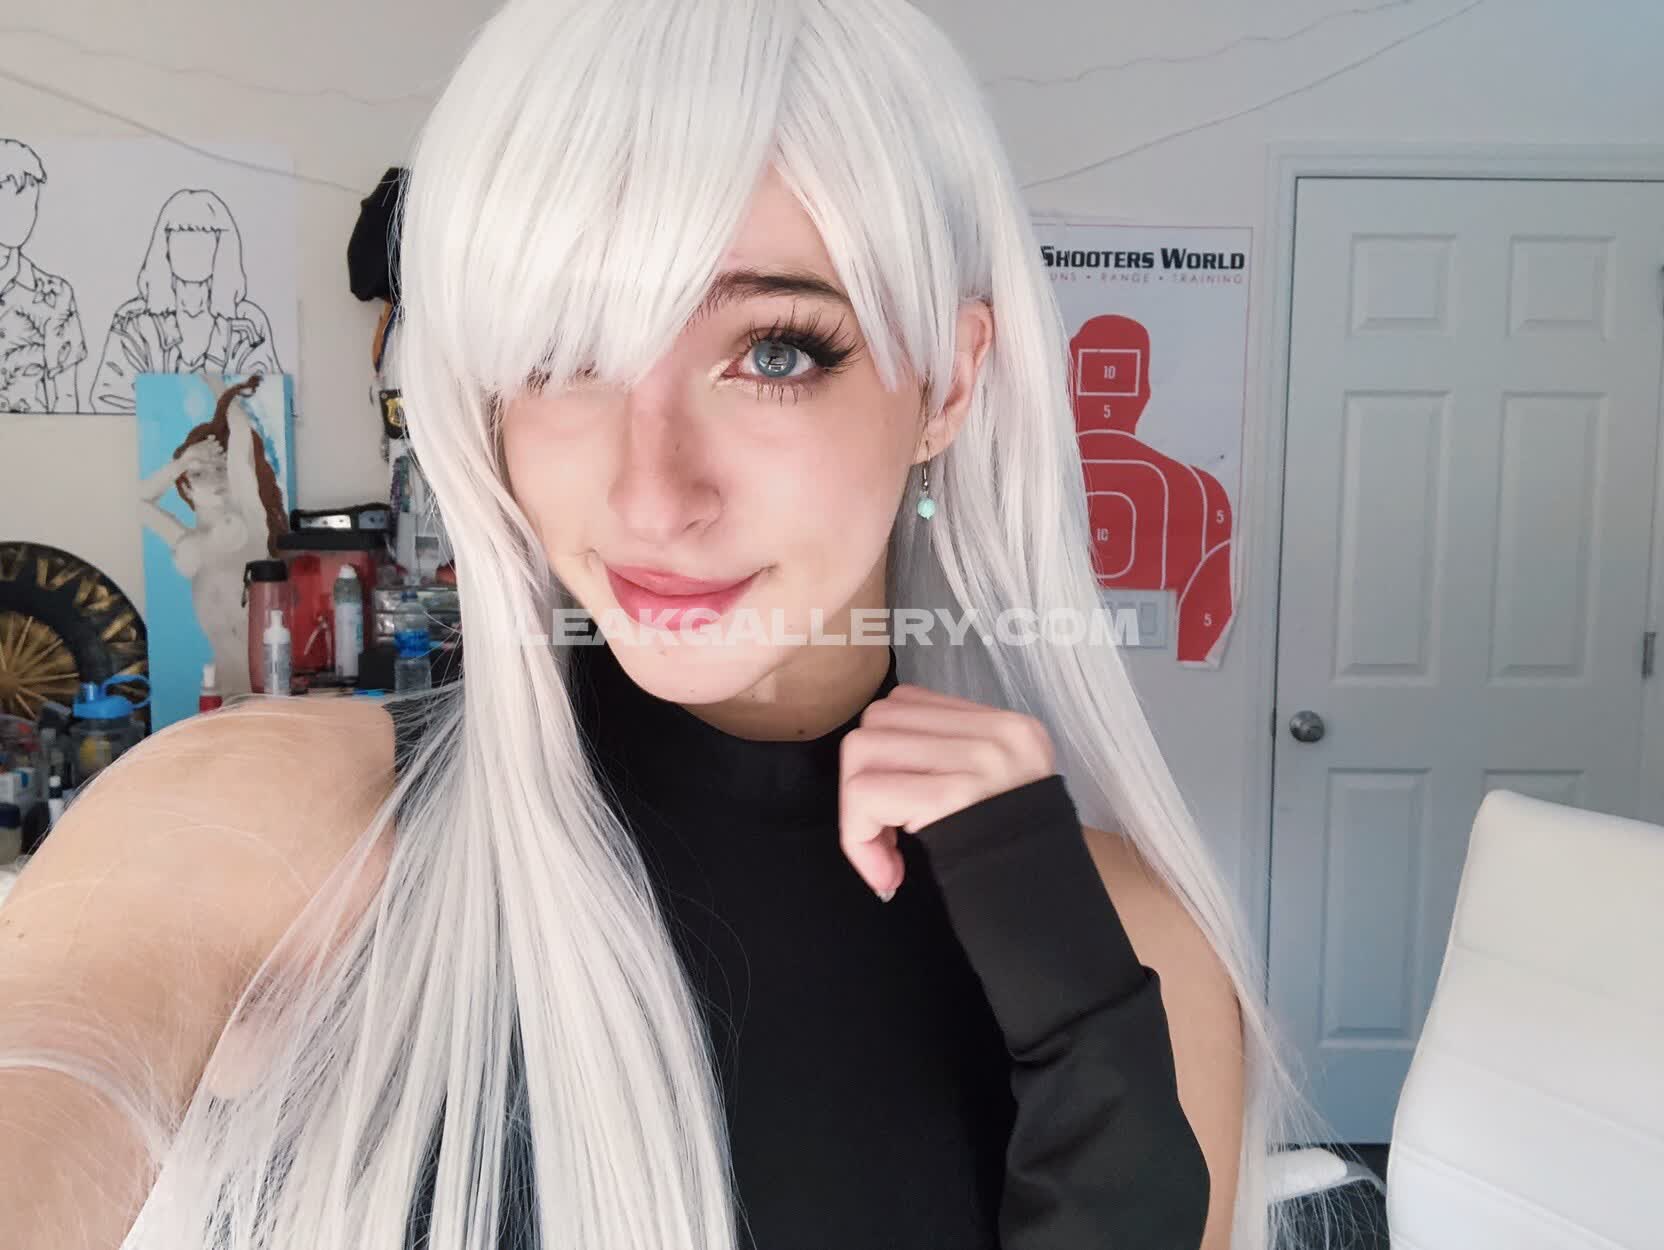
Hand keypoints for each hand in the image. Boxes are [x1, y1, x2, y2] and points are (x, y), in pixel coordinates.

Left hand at [838, 681, 1056, 899]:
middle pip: (877, 719)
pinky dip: (857, 838)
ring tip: (889, 856)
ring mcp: (980, 758)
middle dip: (860, 777)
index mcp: (1006, 727)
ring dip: (856, 812)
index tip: (895, 811)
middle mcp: (998, 732)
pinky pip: (866, 795)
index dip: (883, 754)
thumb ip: (947, 766)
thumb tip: (871, 770)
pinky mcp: (956, 794)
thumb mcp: (997, 796)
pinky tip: (887, 874)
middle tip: (887, 836)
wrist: (1056, 910)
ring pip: (861, 750)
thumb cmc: (1015, 866)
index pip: (907, 703)